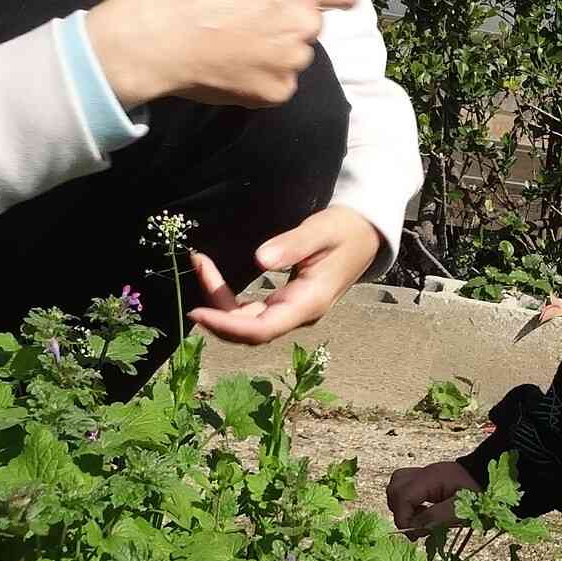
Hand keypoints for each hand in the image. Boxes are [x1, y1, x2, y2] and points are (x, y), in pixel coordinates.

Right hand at [86, 0, 356, 108]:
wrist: (158, 40)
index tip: (320, 0)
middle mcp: (305, 23)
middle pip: (313, 24)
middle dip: (291, 23)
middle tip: (252, 24)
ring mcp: (292, 62)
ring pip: (297, 56)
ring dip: (279, 53)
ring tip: (239, 49)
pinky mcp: (277, 92)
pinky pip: (280, 83)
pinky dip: (263, 79)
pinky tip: (235, 69)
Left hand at [186, 206, 379, 344]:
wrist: (364, 234)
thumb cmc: (345, 230)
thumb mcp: (322, 230)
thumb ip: (293, 245)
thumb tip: (260, 259)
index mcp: (308, 303)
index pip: (261, 329)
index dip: (226, 326)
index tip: (197, 311)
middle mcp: (297, 314)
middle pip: (248, 331)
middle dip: (216, 311)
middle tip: (196, 267)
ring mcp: (290, 311)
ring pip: (246, 322)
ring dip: (218, 302)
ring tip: (201, 264)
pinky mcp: (284, 303)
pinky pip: (250, 310)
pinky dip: (228, 297)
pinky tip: (213, 274)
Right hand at [387, 459, 478, 535]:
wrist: (488, 480)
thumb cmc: (478, 494)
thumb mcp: (461, 509)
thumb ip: (437, 517)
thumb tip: (414, 528)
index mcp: (431, 478)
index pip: (403, 496)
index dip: (403, 518)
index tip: (415, 534)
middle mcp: (423, 473)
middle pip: (394, 489)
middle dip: (400, 512)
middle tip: (416, 528)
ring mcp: (423, 475)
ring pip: (396, 487)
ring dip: (402, 506)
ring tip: (420, 520)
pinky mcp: (425, 480)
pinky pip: (405, 488)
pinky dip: (407, 502)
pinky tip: (423, 512)